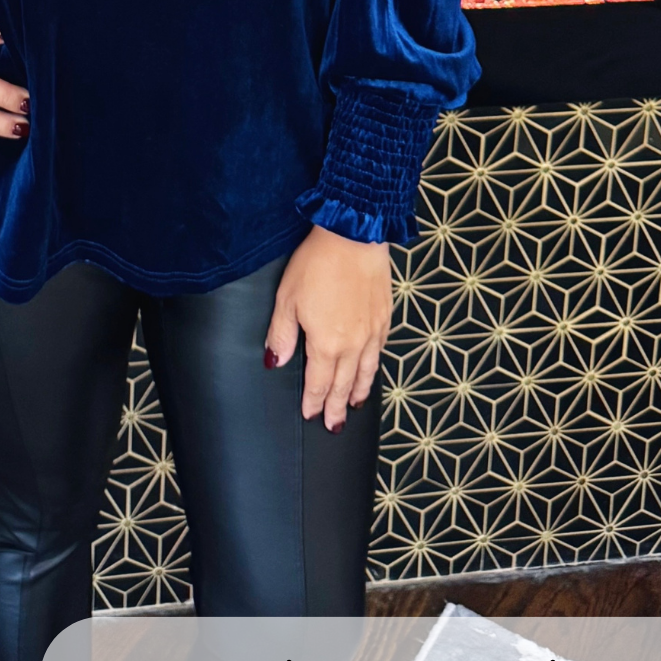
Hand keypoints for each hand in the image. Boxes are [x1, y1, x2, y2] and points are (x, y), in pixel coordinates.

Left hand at [264, 226, 391, 431]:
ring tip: (354, 405)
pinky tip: (371, 368)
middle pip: (344, 384)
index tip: (311, 414)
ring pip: (366, 372)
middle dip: (337, 407)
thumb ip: (282, 334)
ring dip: (358, 391)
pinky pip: (380, 351)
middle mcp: (353, 344)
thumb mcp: (288, 297)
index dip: (314, 401)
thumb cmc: (319, 262)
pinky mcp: (385, 316)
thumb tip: (275, 360)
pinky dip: (374, 367)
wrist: (355, 235)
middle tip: (334, 424)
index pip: (319, 383)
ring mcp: (372, 331)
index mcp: (327, 343)